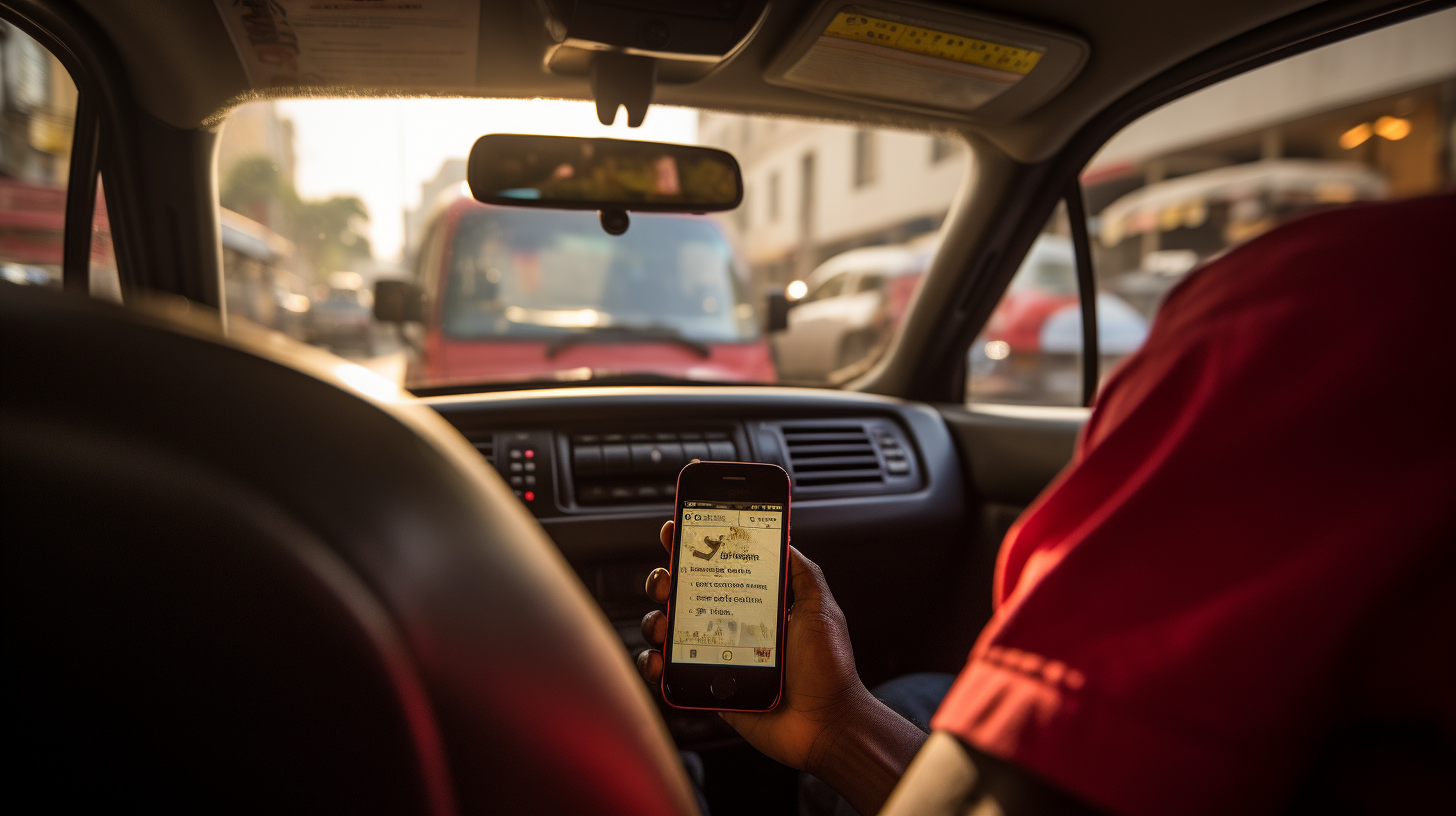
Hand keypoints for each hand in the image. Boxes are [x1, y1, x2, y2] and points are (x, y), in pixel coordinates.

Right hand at [636, 520, 877, 771]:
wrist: (826, 723)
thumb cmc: (828, 669)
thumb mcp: (820, 609)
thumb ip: (803, 573)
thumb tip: (782, 539)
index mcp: (754, 606)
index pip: (716, 571)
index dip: (693, 551)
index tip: (675, 533)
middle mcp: (730, 628)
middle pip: (683, 596)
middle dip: (664, 580)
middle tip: (668, 580)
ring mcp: (715, 657)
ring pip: (668, 630)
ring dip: (656, 620)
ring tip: (665, 623)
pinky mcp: (706, 688)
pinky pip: (670, 673)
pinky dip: (654, 663)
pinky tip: (659, 659)